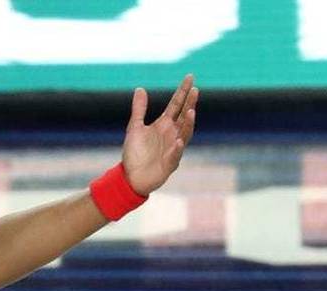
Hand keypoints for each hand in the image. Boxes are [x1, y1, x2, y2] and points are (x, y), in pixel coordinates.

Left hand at [122, 74, 198, 194]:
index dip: (183, 91)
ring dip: (188, 124)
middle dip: (190, 104)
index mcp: (164, 125)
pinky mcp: (170, 163)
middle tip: (195, 90)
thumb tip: (140, 89)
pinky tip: (178, 141)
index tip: (190, 77)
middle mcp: (172, 134)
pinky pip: (175, 155)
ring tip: (190, 112)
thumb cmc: (135, 153)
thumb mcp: (134, 128)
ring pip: (185, 134)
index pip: (176, 105)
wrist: (131, 177)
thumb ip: (139, 109)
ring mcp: (173, 148)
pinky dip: (177, 148)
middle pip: (184, 116)